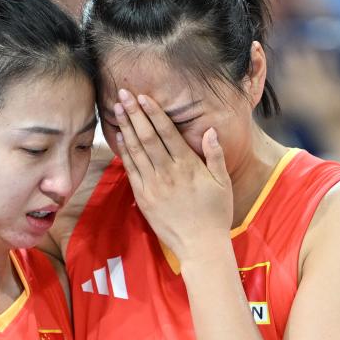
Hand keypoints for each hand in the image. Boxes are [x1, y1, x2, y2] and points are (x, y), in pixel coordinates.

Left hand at [113, 89, 232, 263]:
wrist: (200, 246)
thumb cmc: (216, 214)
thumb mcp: (222, 183)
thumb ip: (215, 155)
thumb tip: (210, 130)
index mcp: (188, 165)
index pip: (167, 132)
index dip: (153, 112)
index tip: (143, 96)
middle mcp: (168, 172)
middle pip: (147, 136)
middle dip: (134, 113)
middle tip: (122, 93)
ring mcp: (153, 185)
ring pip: (136, 150)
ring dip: (126, 127)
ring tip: (117, 109)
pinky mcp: (144, 198)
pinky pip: (132, 170)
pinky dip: (125, 152)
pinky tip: (120, 137)